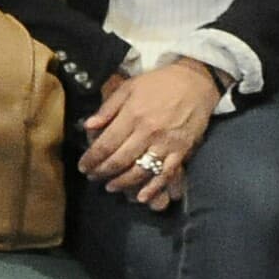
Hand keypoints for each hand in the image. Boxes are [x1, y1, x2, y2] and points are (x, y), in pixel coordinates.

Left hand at [75, 59, 214, 210]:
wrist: (195, 82)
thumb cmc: (159, 83)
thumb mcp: (129, 87)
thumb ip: (108, 108)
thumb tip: (88, 126)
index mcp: (132, 115)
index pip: (106, 144)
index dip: (92, 158)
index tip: (83, 166)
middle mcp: (148, 132)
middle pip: (120, 160)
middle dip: (102, 172)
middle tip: (92, 177)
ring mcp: (166, 143)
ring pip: (140, 170)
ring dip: (123, 182)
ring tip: (110, 186)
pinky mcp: (182, 151)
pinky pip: (166, 173)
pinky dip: (153, 187)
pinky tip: (141, 196)